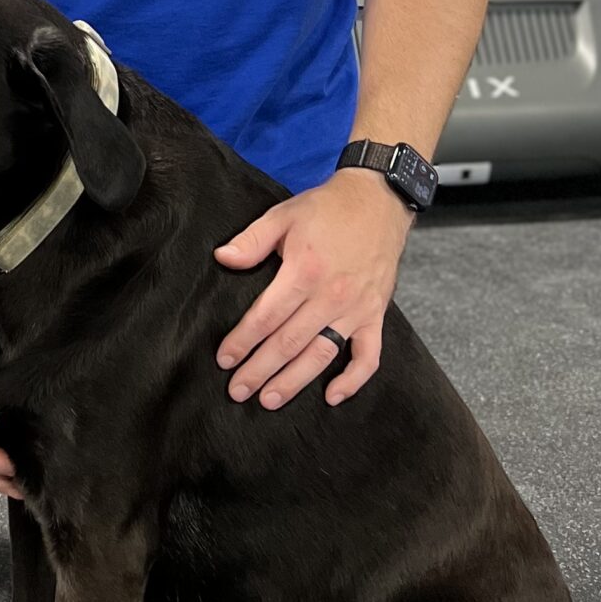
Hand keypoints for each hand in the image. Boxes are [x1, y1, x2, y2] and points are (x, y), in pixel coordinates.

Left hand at [212, 169, 411, 407]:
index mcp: (304, 271)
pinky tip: (332, 396)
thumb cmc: (327, 209)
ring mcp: (356, 309)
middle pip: (289, 343)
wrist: (378, 201)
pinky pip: (368, 356)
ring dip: (295, 381)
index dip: (243, 341)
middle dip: (260, 370)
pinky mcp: (375, 315)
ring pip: (322, 355)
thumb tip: (222, 258)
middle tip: (238, 392)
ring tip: (270, 400)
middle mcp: (331, 296)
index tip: (225, 360)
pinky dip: (352, 380)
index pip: (266, 317)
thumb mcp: (283, 215)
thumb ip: (252, 240)